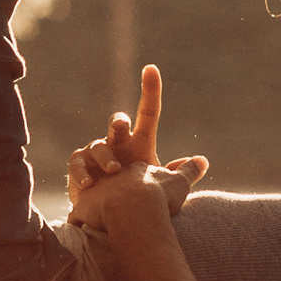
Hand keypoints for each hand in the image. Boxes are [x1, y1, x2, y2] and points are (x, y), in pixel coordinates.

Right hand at [67, 62, 207, 227]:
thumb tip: (202, 161)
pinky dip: (82, 173)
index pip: (148, 113)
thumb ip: (176, 173)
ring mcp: (95, 152)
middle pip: (118, 123)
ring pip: (99, 146)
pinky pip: (78, 164)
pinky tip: (89, 184)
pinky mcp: (79, 165)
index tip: (151, 69)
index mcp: (138, 142)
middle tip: (122, 125)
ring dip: (106, 158)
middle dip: (119, 122)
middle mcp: (117, 141)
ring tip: (113, 171)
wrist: (108, 212)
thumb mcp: (156, 183)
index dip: (150, 90)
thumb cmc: (135, 193)